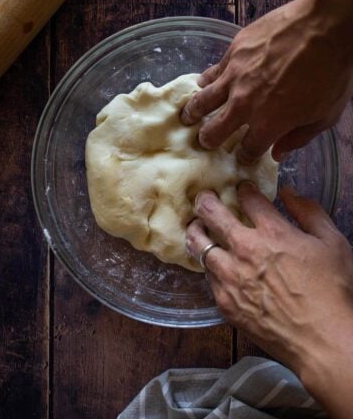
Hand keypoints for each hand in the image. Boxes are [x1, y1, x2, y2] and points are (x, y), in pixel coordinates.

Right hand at [181, 0, 352, 163]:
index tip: (243, 155)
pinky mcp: (233, 53)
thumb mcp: (325, 115)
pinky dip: (205, 80)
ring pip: (202, 101)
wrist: (327, 25)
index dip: (244, 156)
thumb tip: (277, 153)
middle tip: (204, 141)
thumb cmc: (332, 72)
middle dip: (208, 140)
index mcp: (267, 124)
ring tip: (188, 116)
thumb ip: (298, 138)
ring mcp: (234, 77)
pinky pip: (211, 72)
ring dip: (193, 112)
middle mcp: (244, 105)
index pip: (247, 150)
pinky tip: (202, 83)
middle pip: (214, 131)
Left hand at [186, 183, 352, 417]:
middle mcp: (244, 250)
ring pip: (198, 245)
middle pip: (212, 214)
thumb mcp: (332, 242)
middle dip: (205, 201)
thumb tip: (289, 193)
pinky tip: (212, 263)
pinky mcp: (224, 301)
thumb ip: (309, 212)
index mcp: (272, 232)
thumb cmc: (332, 290)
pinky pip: (207, 275)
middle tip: (204, 198)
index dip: (244, 189)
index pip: (248, 198)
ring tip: (197, 227)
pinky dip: (207, 264)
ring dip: (196, 231)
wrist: (322, 340)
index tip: (243, 189)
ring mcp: (230, 277)